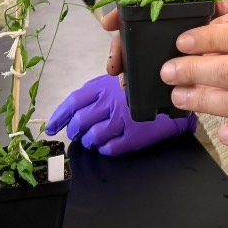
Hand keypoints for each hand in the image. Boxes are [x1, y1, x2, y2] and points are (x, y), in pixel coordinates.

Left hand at [45, 74, 194, 155]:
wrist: (175, 95)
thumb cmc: (144, 86)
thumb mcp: (120, 78)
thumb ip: (100, 90)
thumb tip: (75, 109)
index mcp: (104, 86)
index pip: (74, 102)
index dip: (60, 116)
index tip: (51, 127)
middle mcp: (110, 102)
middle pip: (80, 122)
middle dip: (74, 131)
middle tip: (76, 134)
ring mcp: (121, 120)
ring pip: (93, 137)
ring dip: (88, 141)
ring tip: (91, 140)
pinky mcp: (132, 135)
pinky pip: (110, 148)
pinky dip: (104, 149)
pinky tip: (106, 145)